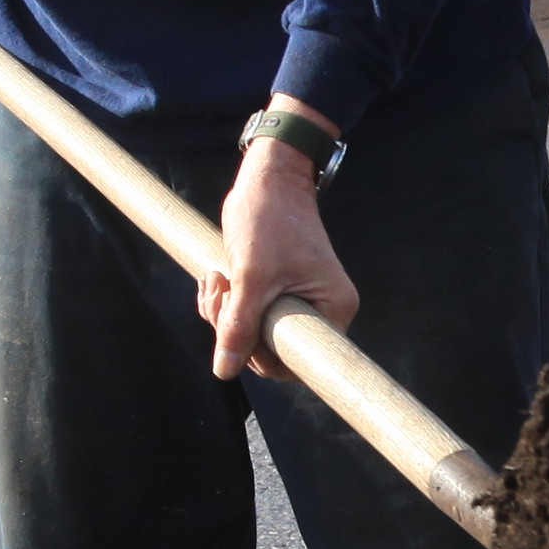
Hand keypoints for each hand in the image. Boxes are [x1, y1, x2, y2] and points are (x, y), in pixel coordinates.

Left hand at [203, 138, 354, 380]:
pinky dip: (227, 304)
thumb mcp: (251, 276)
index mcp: (332, 309)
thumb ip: (238, 326)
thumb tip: (224, 370)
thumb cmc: (270, 218)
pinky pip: (250, 315)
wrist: (269, 177)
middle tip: (220, 294)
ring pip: (255, 333)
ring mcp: (300, 301)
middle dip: (236, 329)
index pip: (298, 362)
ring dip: (225, 314)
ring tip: (216, 279)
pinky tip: (216, 279)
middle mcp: (322, 310)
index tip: (238, 328)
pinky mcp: (278, 291)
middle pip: (272, 350)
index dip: (262, 358)